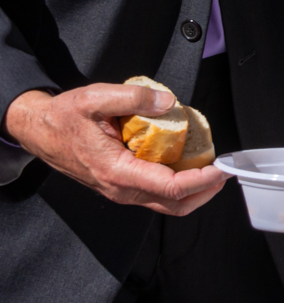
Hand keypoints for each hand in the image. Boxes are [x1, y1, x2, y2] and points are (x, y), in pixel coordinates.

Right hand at [3, 85, 226, 214]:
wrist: (40, 131)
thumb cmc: (64, 117)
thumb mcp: (94, 97)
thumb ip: (133, 97)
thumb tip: (168, 102)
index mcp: (117, 172)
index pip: (171, 188)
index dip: (202, 180)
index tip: (222, 168)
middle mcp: (121, 189)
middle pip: (174, 204)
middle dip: (206, 191)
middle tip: (225, 169)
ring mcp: (122, 191)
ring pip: (167, 203)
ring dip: (194, 189)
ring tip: (212, 166)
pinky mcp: (123, 186)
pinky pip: (157, 194)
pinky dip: (179, 184)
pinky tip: (189, 162)